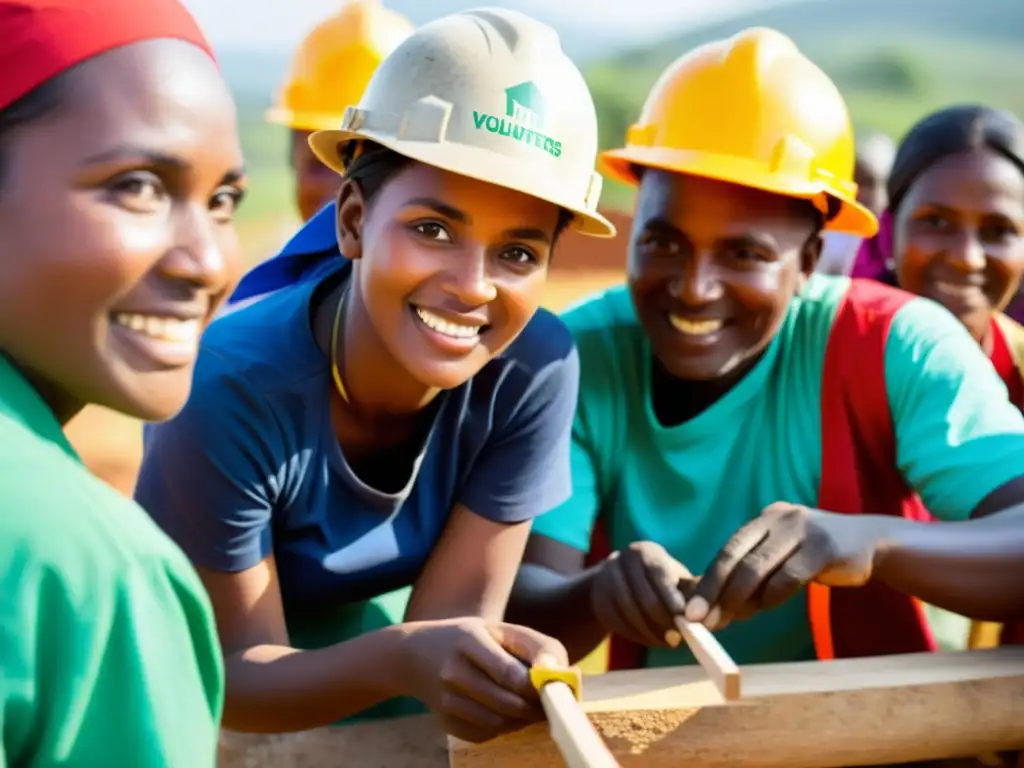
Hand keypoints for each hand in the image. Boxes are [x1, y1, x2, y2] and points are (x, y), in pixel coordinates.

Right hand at [400, 617, 568, 743]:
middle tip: (550, 702)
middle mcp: (453, 671)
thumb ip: (534, 647)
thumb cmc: (468, 638)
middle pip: (507, 703)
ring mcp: (447, 700)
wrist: (414, 655)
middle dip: (536, 706)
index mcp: (469, 640)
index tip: (554, 687)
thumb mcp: (497, 629)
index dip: (537, 686)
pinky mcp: (446, 722)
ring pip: (499, 723)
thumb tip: (566, 676)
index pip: (510, 673)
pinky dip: (504, 728)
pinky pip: (486, 734)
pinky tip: (506, 712)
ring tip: (532, 707)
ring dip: (524, 719)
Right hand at [589, 541, 693, 647]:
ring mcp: (606, 579)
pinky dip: (637, 636)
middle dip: (663, 621)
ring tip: (668, 642)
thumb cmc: (663, 584)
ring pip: (630, 613)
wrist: (623, 584)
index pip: (659, 574)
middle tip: (678, 638)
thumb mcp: (679, 581)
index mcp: (646, 551)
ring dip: (651, 632)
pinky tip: (651, 639)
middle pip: (644, 597)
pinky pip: (618, 623)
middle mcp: (622, 559)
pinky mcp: (598, 600)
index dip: (671, 598)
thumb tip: (709, 614)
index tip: (685, 619)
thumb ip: (695, 594)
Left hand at [686, 502, 882, 629]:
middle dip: (715, 592)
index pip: (727, 551)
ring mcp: (800, 529)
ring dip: (738, 598)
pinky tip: (765, 608)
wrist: (872, 543)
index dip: (707, 582)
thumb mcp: (783, 555)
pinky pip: (788, 576)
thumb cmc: (818, 556)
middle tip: (700, 620)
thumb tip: (714, 604)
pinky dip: (773, 596)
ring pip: (757, 567)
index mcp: (764, 519)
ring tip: (727, 620)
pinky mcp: (822, 547)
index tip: (692, 611)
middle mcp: (778, 518)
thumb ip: (753, 572)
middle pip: (736, 557)